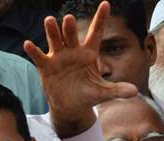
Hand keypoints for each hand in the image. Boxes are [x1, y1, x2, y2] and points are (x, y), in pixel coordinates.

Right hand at [24, 1, 136, 136]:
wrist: (72, 107)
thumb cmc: (88, 95)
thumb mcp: (104, 93)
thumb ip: (117, 90)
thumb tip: (135, 91)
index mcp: (89, 54)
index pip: (95, 33)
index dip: (100, 19)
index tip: (106, 4)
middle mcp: (73, 51)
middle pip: (71, 36)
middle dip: (69, 28)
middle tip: (68, 18)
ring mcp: (58, 57)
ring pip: (55, 40)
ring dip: (52, 31)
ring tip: (49, 21)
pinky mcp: (46, 67)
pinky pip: (39, 57)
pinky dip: (34, 51)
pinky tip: (28, 44)